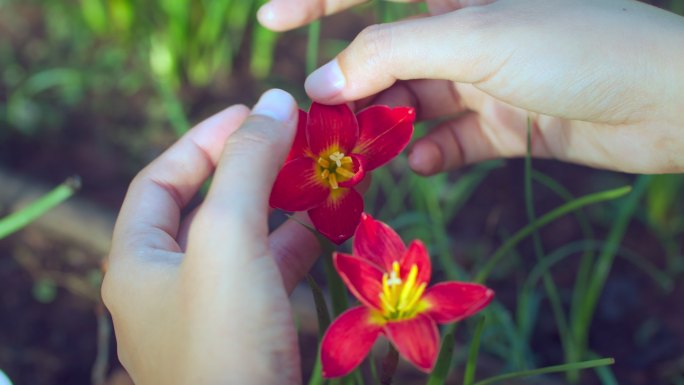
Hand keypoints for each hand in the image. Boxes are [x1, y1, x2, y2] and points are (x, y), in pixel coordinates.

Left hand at [102, 90, 318, 384]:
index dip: (204, 139)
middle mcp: (165, 286)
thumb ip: (248, 166)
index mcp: (138, 260)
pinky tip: (327, 231)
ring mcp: (207, 314)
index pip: (162, 179)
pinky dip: (295, 248)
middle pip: (205, 207)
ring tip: (320, 179)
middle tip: (295, 143)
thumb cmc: (225, 338)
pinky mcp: (246, 336)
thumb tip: (276, 102)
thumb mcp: (228, 238)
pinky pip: (267, 276)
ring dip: (279, 208)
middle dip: (251, 171)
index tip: (253, 113)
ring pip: (242, 242)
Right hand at [259, 0, 683, 173]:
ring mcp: (485, 78)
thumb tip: (323, 85)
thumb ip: (391, 58)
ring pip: (415, 103)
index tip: (270, 22)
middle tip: (314, 122)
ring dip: (386, 127)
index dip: (317, 1)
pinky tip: (419, 163)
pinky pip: (452, 139)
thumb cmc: (575, 46)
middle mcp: (467, 30)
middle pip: (389, 56)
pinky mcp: (505, 123)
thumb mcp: (474, 39)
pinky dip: (432, 153)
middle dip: (352, 87)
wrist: (666, 104)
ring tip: (358, 154)